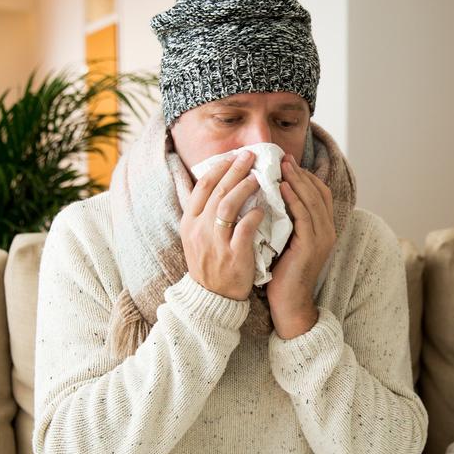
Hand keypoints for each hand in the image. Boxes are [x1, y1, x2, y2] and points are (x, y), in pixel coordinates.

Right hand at [179, 150, 263, 300]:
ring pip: (227, 206)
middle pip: (217, 191)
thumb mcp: (198, 236)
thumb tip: (222, 183)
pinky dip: (253, 217)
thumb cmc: (210, 263)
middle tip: (251, 156)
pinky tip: (263, 209)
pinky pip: (243, 230)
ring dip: (244, 188)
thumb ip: (206, 212)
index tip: (234, 156)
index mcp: (189, 222)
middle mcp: (199, 229)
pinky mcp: (233, 256)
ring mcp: (215, 243)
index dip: (220, 167)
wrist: (212, 298)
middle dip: (235, 170)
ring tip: (258, 178)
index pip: (203, 186)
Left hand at [267, 154, 336, 338]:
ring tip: (282, 166)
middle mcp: (328, 231)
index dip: (305, 176)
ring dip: (297, 180)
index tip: (287, 163)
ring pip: (313, 200)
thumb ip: (285, 221)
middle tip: (283, 157)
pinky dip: (295, 199)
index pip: (320, 194)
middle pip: (318, 192)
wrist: (288, 303)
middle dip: (300, 173)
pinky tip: (282, 187)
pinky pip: (304, 215)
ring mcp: (322, 238)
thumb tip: (270, 199)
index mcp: (323, 229)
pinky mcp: (312, 245)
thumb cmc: (282, 275)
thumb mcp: (285, 241)